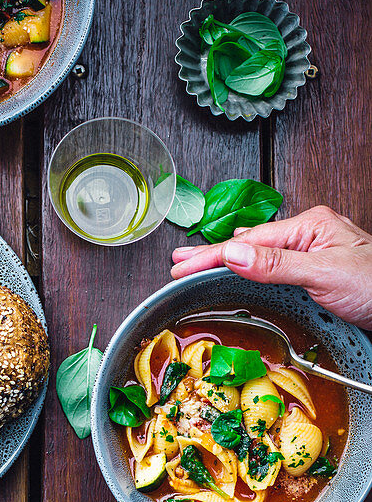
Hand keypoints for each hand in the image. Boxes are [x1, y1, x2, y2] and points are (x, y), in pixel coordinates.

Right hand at [170, 205, 371, 329]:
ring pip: (262, 251)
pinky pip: (276, 263)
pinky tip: (248, 264)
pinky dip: (254, 265)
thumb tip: (233, 254)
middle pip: (250, 243)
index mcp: (308, 227)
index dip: (210, 256)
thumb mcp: (323, 274)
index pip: (247, 243)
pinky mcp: (320, 272)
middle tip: (178, 262)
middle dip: (211, 252)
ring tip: (202, 260)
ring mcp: (315, 252)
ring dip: (230, 258)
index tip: (181, 268)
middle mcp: (310, 236)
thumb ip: (276, 264)